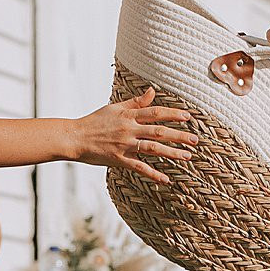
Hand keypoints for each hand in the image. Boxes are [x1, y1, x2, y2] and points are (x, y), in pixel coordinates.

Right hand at [71, 89, 196, 182]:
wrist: (74, 137)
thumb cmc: (94, 121)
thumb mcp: (115, 108)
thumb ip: (135, 102)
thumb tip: (152, 91)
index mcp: (128, 116)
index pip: (155, 113)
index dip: (172, 114)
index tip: (188, 117)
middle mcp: (128, 129)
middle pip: (158, 131)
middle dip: (178, 135)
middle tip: (195, 140)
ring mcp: (124, 145)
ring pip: (152, 148)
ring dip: (171, 153)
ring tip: (187, 156)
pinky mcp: (118, 159)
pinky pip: (138, 167)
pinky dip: (152, 174)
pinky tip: (165, 179)